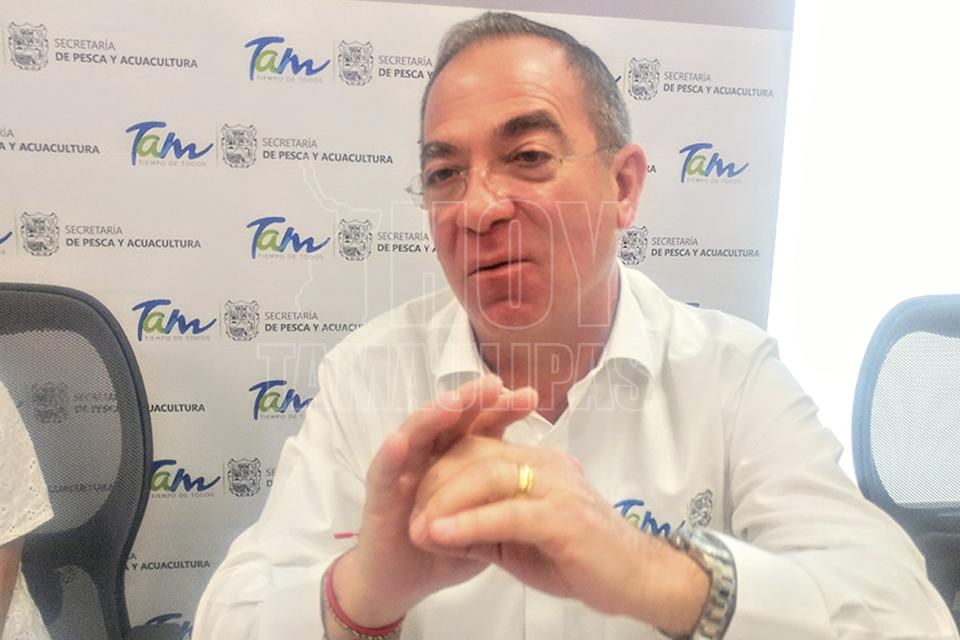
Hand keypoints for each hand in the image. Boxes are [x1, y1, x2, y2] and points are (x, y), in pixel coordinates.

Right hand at [333, 376, 538, 627]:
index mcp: (457, 456)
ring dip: (433, 416)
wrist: (404, 583)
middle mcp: (429, 455)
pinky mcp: (379, 496)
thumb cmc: (446, 548)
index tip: (531, 397)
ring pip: (417, 435)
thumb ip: (506, 495)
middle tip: (494, 385)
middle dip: (472, 400)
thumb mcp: (485, 519)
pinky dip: (390, 456)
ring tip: (452, 402)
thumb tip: (550, 471)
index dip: (504, 409)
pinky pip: (383, 473)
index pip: (482, 425)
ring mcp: (403, 472)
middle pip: (451, 419)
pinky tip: (399, 441)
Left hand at [408, 437, 708, 634]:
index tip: (416, 502)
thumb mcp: (522, 542)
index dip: (441, 471)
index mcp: (538, 463)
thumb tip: (438, 528)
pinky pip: (506, 512)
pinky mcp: (563, 516)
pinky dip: (467, 522)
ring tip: (418, 529)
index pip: (479, 449)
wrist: (639, 581)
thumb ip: (484, 528)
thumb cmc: (583, 561)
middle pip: (476, 455)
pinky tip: (440, 535)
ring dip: (444, 501)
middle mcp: (547, 464)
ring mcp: (557, 486)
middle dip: (435, 483)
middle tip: (411, 517)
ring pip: (487, 475)